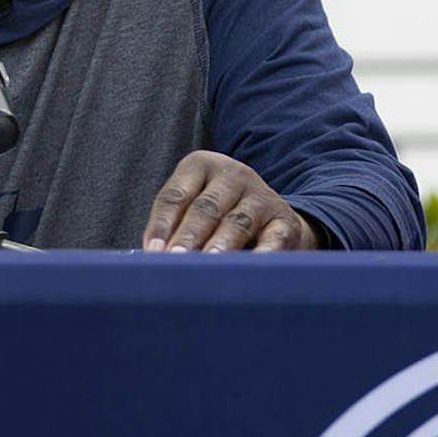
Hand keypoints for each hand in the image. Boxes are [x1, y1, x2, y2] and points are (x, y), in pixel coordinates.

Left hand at [140, 151, 320, 251]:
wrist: (270, 216)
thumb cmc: (217, 216)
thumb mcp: (192, 208)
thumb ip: (172, 227)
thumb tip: (153, 258)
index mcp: (201, 165)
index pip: (176, 195)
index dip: (162, 224)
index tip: (153, 252)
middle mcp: (233, 175)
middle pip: (206, 208)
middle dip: (188, 236)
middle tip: (175, 260)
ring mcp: (261, 196)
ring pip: (237, 222)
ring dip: (221, 245)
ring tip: (208, 264)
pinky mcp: (284, 220)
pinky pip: (273, 239)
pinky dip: (262, 255)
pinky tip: (247, 270)